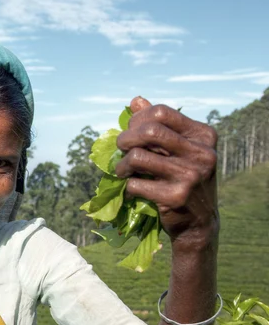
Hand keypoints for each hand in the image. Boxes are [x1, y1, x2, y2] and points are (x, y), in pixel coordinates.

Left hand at [115, 97, 218, 247]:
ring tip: (122, 172)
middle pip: (149, 132)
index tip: (130, 132)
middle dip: (125, 139)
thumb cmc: (184, 180)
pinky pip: (135, 184)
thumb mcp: (179, 151)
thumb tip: (136, 101)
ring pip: (137, 157)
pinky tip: (131, 190)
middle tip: (120, 149)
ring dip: (121, 166)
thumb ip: (160, 126)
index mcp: (204, 135)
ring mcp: (190, 175)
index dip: (138, 120)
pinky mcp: (175, 197)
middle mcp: (202, 153)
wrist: (198, 223)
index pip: (162, 112)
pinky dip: (127, 186)